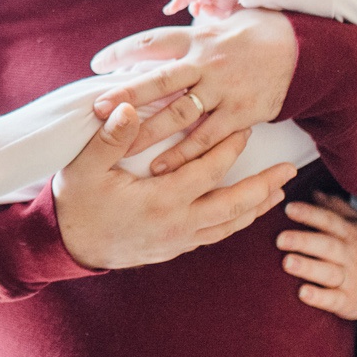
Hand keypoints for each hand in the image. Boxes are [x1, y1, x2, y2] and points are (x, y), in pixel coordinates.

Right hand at [51, 103, 297, 269]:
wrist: (67, 246)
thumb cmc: (77, 202)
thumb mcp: (85, 166)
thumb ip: (111, 137)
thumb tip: (128, 107)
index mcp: (160, 200)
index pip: (207, 172)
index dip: (229, 150)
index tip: (246, 130)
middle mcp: (176, 225)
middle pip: (233, 205)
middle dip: (263, 186)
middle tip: (288, 170)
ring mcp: (177, 241)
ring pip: (228, 226)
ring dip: (255, 208)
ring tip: (277, 193)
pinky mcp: (173, 249)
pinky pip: (214, 236)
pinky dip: (234, 223)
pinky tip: (243, 213)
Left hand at [88, 9, 298, 171]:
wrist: (300, 49)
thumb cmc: (251, 34)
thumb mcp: (218, 21)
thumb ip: (185, 33)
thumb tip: (150, 34)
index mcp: (196, 39)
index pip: (153, 42)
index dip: (123, 51)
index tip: (96, 64)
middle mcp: (207, 63)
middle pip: (161, 79)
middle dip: (128, 94)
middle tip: (99, 108)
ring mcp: (224, 89)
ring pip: (181, 113)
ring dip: (150, 131)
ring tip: (122, 148)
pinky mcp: (242, 112)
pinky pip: (208, 137)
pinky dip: (184, 153)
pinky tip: (160, 167)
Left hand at [278, 193, 356, 319]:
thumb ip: (336, 210)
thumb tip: (315, 192)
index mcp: (351, 234)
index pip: (330, 221)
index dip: (310, 214)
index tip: (288, 208)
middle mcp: (352, 255)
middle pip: (328, 245)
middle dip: (304, 241)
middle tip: (280, 239)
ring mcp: (352, 279)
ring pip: (330, 272)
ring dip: (308, 267)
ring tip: (287, 262)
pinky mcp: (349, 302)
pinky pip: (334, 300)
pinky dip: (319, 298)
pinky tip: (302, 293)